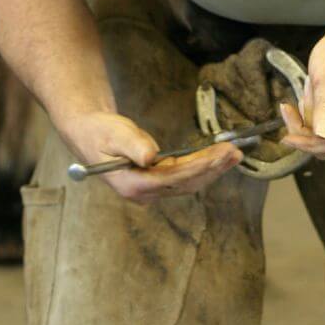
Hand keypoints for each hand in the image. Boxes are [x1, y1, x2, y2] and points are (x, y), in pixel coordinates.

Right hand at [61, 110, 242, 202]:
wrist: (89, 134)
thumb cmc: (99, 131)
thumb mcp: (113, 133)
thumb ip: (132, 145)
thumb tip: (151, 157)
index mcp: (132, 185)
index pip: (173, 178)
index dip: (198, 167)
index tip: (218, 155)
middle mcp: (144, 192)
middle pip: (186, 183)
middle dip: (212, 169)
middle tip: (234, 153)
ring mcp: (152, 189)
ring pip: (189, 182)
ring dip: (212, 169)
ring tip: (234, 155)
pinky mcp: (158, 181)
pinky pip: (185, 176)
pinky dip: (203, 166)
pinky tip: (219, 158)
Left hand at [280, 21, 324, 159]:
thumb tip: (323, 135)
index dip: (308, 144)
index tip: (286, 137)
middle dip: (305, 129)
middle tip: (289, 108)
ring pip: (323, 141)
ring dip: (307, 121)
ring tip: (310, 91)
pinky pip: (324, 133)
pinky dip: (311, 118)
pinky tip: (311, 97)